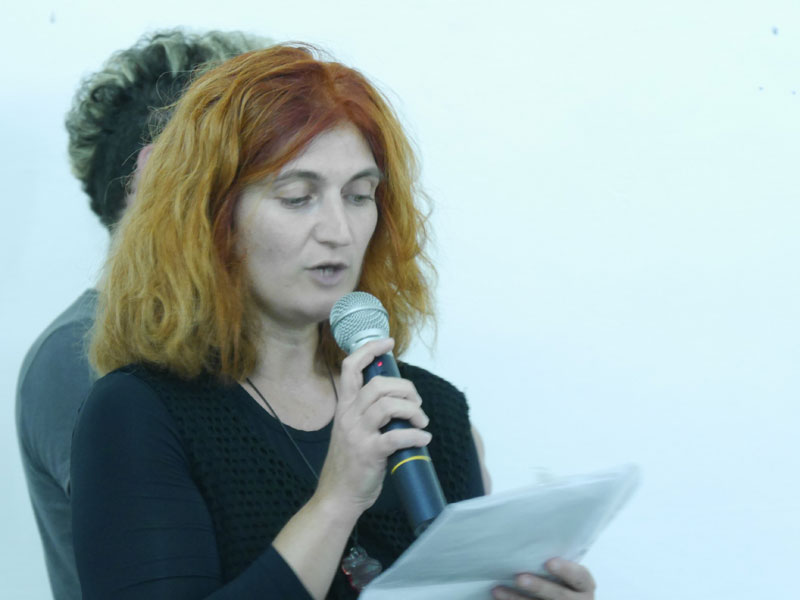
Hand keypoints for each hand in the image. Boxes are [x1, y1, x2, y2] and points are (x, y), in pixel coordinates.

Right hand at [315, 337, 430, 516]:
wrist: (337, 497)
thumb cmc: (350, 464)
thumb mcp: (352, 430)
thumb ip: (368, 413)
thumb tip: (399, 400)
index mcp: (344, 407)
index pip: (350, 367)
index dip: (369, 349)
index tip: (388, 342)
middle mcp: (348, 415)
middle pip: (379, 384)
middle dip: (405, 388)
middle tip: (417, 403)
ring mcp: (357, 434)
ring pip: (389, 405)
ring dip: (413, 410)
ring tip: (421, 423)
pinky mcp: (369, 453)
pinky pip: (397, 436)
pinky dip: (416, 436)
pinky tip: (423, 439)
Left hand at [491, 559, 595, 599]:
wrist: (561, 597)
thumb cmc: (560, 578)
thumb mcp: (566, 571)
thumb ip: (555, 560)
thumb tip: (527, 537)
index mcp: (584, 585)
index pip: (579, 577)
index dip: (566, 570)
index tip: (549, 562)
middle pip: (559, 596)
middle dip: (539, 587)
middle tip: (519, 578)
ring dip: (517, 599)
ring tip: (498, 590)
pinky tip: (498, 597)